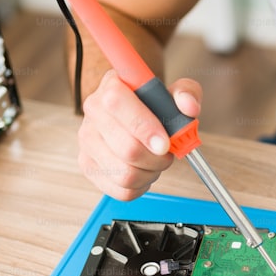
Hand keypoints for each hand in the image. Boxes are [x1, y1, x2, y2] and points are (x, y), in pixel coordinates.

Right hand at [77, 71, 201, 199]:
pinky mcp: (88, 165)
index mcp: (112, 85)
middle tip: (166, 153)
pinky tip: (143, 171)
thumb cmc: (153, 105)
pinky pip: (121, 190)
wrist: (132, 116)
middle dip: (157, 158)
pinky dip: (140, 186)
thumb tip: (189, 106)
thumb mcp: (174, 92)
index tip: (165, 143)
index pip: (118, 103)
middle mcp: (94, 111)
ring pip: (125, 174)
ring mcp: (87, 140)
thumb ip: (187, 93)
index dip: (145, 128)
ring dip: (150, 173)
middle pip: (127, 148)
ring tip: (154, 161)